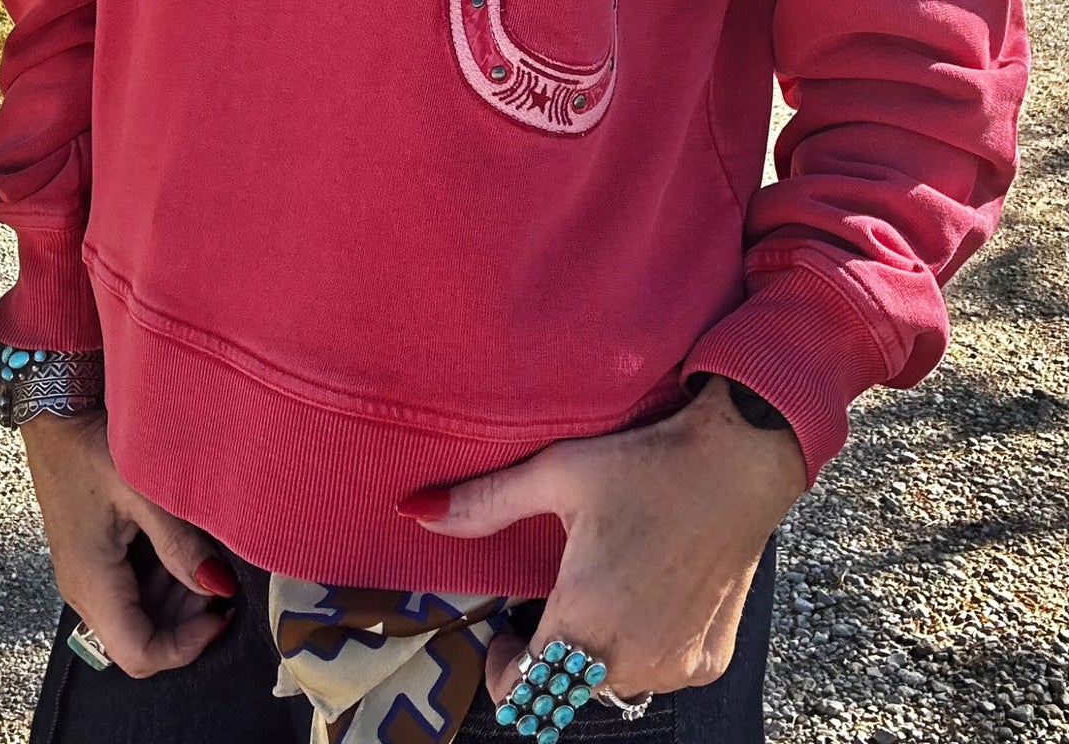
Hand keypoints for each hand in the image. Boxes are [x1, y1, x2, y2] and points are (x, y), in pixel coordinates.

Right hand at [19, 406, 238, 677]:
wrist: (57, 417)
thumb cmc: (95, 447)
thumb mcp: (144, 493)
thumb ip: (179, 545)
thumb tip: (219, 587)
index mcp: (92, 584)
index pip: (138, 655)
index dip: (185, 645)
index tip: (221, 611)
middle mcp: (84, 592)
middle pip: (139, 641)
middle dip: (186, 621)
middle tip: (218, 578)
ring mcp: (86, 578)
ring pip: (137, 619)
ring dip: (176, 600)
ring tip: (203, 555)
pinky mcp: (93, 561)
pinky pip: (130, 592)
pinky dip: (162, 581)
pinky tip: (180, 545)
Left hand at [398, 376, 806, 700]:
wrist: (740, 461)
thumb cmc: (645, 464)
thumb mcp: (558, 473)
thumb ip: (484, 503)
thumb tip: (414, 510)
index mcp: (583, 623)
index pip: (525, 694)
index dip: (507, 669)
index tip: (506, 631)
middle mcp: (629, 660)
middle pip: (569, 686)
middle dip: (552, 654)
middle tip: (557, 596)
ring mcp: (675, 666)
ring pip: (615, 681)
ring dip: (599, 652)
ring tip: (604, 588)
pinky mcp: (710, 661)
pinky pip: (660, 671)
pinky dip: (646, 647)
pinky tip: (650, 593)